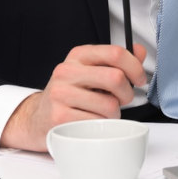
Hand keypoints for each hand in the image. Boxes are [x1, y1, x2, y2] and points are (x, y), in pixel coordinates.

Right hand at [0, 43, 147, 151]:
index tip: (139, 79)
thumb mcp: (91, 71)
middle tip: (122, 100)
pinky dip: (101, 127)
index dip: (135, 67)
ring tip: (102, 113)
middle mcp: (67, 71)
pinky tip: (91, 122)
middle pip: (116, 78)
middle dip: (127, 93)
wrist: (38, 117)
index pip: (115, 52)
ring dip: (114, 114)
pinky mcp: (59, 117)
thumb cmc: (70, 94)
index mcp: (78, 55)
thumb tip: (140, 52)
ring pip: (110, 105)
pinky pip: (97, 123)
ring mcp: (61, 94)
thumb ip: (117, 62)